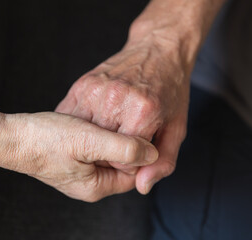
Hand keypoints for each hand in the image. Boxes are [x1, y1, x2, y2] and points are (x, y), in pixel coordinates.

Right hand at [0, 112, 157, 201]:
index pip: (134, 173)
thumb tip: (152, 154)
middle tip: (117, 122)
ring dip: (111, 134)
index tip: (138, 129)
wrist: (10, 137)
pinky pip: (95, 144)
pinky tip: (90, 119)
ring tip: (101, 119)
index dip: (140, 152)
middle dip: (125, 142)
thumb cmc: (44, 140)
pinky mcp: (74, 155)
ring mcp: (82, 168)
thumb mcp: (88, 142)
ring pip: (109, 151)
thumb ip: (124, 149)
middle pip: (123, 163)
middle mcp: (91, 181)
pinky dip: (97, 131)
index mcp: (97, 186)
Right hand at [56, 38, 189, 194]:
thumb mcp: (176, 129)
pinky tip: (98, 119)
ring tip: (112, 126)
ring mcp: (95, 91)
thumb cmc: (170, 90)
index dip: (132, 161)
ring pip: (85, 136)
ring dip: (96, 139)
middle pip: (101, 151)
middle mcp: (115, 101)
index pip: (124, 162)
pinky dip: (84, 125)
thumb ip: (163, 162)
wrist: (157, 49)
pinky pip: (75, 119)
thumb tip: (142, 186)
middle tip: (126, 135)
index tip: (139, 148)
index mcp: (142, 112)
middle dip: (113, 151)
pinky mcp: (82, 85)